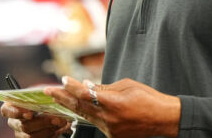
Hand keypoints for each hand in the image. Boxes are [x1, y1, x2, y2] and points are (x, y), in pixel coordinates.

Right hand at [0, 102, 71, 137]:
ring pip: (31, 136)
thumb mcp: (40, 94)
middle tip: (57, 119)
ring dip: (48, 129)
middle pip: (23, 126)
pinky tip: (57, 129)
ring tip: (61, 123)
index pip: (6, 110)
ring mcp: (20, 133)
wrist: (50, 108)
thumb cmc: (41, 99)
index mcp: (11, 106)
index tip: (30, 113)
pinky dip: (50, 135)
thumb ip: (41, 95)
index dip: (16, 112)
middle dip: (42, 122)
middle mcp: (14, 121)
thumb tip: (51, 95)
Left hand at [44, 77, 180, 137]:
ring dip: (72, 106)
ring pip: (86, 116)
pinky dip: (88, 113)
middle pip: (79, 107)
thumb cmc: (148, 98)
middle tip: (48, 90)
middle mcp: (108, 118)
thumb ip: (104, 88)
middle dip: (62, 97)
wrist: (164, 119)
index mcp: (112, 103)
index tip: (63, 79)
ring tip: (59, 97)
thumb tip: (87, 85)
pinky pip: (96, 123)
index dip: (72, 86)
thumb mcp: (126, 86)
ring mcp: (110, 129)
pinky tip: (82, 107)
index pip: (85, 94)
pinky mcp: (113, 136)